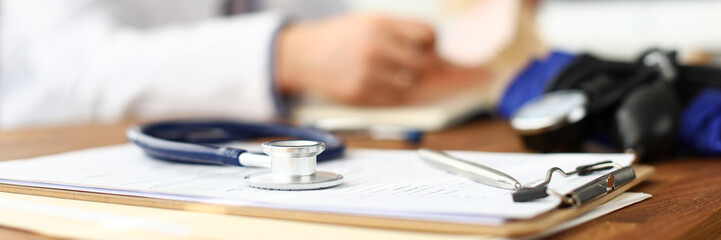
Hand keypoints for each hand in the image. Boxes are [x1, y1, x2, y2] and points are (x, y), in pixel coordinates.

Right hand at [275, 14, 437, 105]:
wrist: (303, 56)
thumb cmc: (341, 39)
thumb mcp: (369, 23)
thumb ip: (400, 34)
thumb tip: (438, 57)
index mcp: (380, 25)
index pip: (428, 35)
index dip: (432, 45)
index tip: (425, 49)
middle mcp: (375, 47)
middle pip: (425, 65)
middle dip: (427, 69)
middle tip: (417, 69)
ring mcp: (367, 73)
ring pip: (411, 86)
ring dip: (408, 84)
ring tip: (393, 76)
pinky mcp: (359, 93)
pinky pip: (393, 100)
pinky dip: (394, 95)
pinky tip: (381, 86)